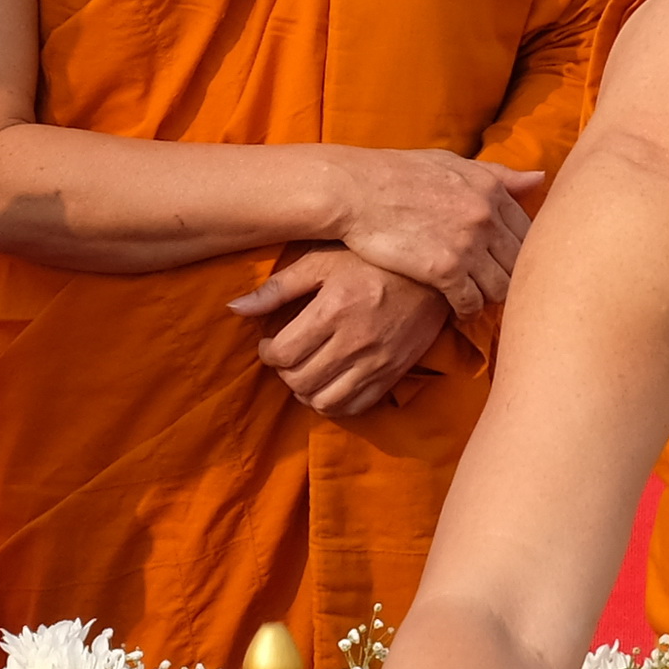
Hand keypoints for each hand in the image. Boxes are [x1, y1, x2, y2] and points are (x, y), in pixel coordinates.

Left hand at [228, 249, 449, 416]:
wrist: (432, 273)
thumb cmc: (371, 261)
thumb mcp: (321, 261)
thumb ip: (278, 288)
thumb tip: (236, 308)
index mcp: (334, 309)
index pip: (284, 354)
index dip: (268, 353)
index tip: (270, 343)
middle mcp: (355, 341)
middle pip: (300, 380)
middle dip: (284, 372)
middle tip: (286, 356)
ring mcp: (377, 362)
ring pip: (325, 401)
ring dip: (306, 392)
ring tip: (305, 372)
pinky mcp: (393, 374)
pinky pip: (356, 407)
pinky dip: (335, 404)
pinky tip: (330, 384)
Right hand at [325, 146, 545, 317]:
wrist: (354, 190)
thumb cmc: (398, 174)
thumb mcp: (451, 163)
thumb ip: (497, 174)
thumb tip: (540, 178)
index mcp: (491, 188)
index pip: (529, 232)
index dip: (519, 253)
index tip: (503, 262)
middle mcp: (486, 215)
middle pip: (520, 263)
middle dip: (508, 277)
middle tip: (492, 286)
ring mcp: (468, 243)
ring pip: (502, 288)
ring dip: (489, 296)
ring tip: (475, 297)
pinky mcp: (445, 269)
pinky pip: (472, 303)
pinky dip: (467, 310)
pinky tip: (457, 309)